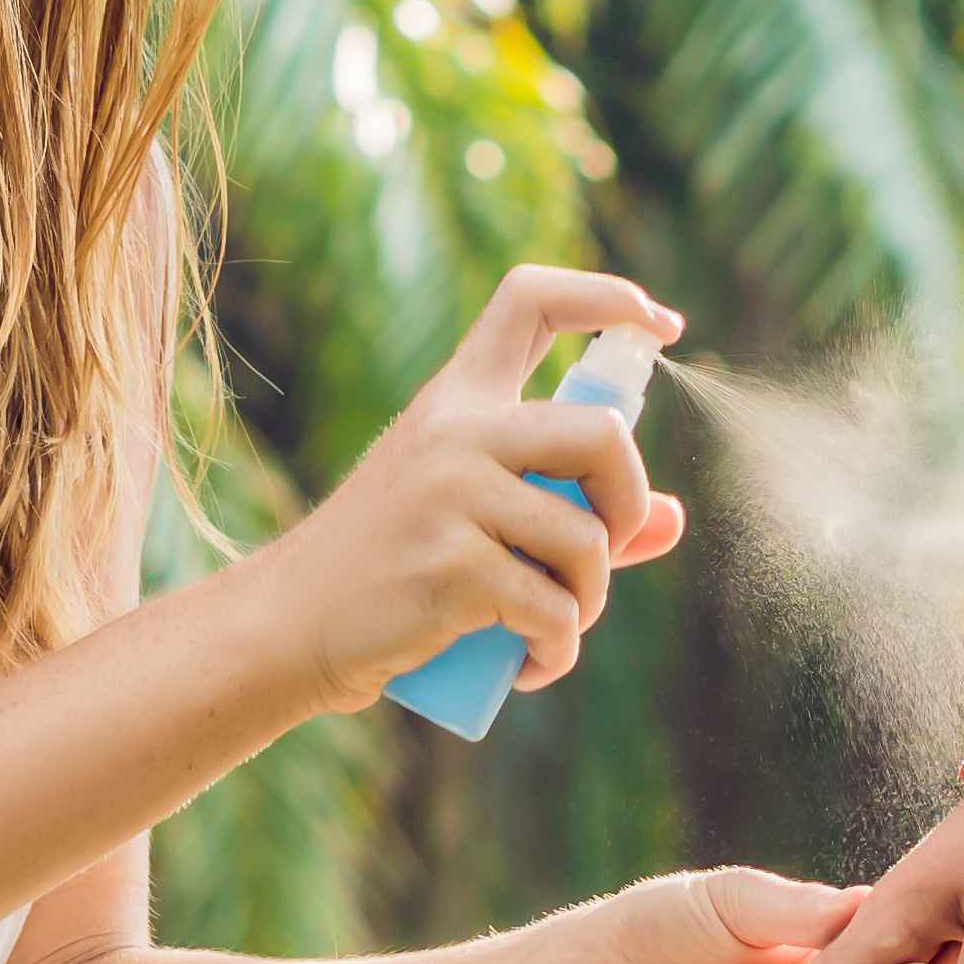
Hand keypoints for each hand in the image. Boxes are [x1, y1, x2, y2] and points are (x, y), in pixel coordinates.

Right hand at [243, 264, 687, 713]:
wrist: (290, 625)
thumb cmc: (387, 567)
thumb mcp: (470, 516)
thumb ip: (571, 511)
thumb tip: (674, 519)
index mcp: (456, 398)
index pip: (530, 300)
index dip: (608, 296)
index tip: (661, 324)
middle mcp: (454, 430)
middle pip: (603, 433)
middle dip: (628, 502)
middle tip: (600, 549)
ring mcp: (450, 495)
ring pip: (588, 538)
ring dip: (591, 600)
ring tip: (552, 627)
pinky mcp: (451, 567)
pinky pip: (554, 610)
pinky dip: (557, 651)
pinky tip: (530, 666)